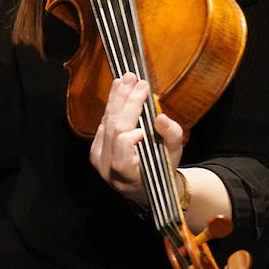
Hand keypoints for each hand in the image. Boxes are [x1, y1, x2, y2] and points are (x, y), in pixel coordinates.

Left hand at [89, 73, 184, 207]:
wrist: (146, 188)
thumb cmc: (163, 171)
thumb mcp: (174, 156)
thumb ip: (170, 138)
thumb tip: (161, 118)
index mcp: (126, 175)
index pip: (122, 149)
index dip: (130, 133)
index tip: (148, 118)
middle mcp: (107, 168)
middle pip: (113, 129)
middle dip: (125, 102)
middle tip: (134, 80)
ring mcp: (98, 159)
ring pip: (105, 123)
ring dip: (116, 99)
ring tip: (126, 80)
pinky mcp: (95, 150)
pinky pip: (102, 125)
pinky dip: (112, 107)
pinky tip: (118, 92)